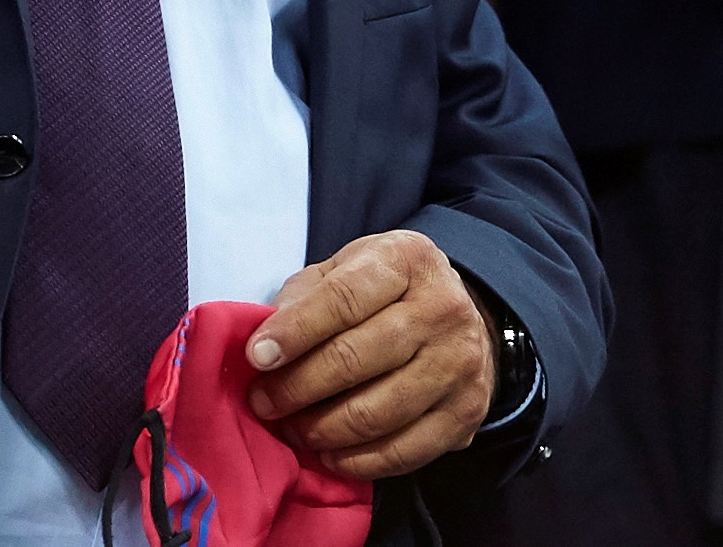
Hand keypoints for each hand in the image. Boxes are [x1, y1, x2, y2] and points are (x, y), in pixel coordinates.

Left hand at [245, 229, 495, 480]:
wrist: (458, 314)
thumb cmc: (383, 292)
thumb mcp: (345, 269)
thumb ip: (303, 298)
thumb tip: (265, 345)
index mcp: (406, 260)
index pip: (344, 299)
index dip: (295, 331)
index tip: (257, 357)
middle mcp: (443, 308)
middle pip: (356, 358)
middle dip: (298, 387)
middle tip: (264, 402)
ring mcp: (460, 363)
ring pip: (377, 412)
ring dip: (321, 429)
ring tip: (292, 429)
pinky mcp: (466, 412)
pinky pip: (402, 452)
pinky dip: (356, 461)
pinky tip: (329, 452)